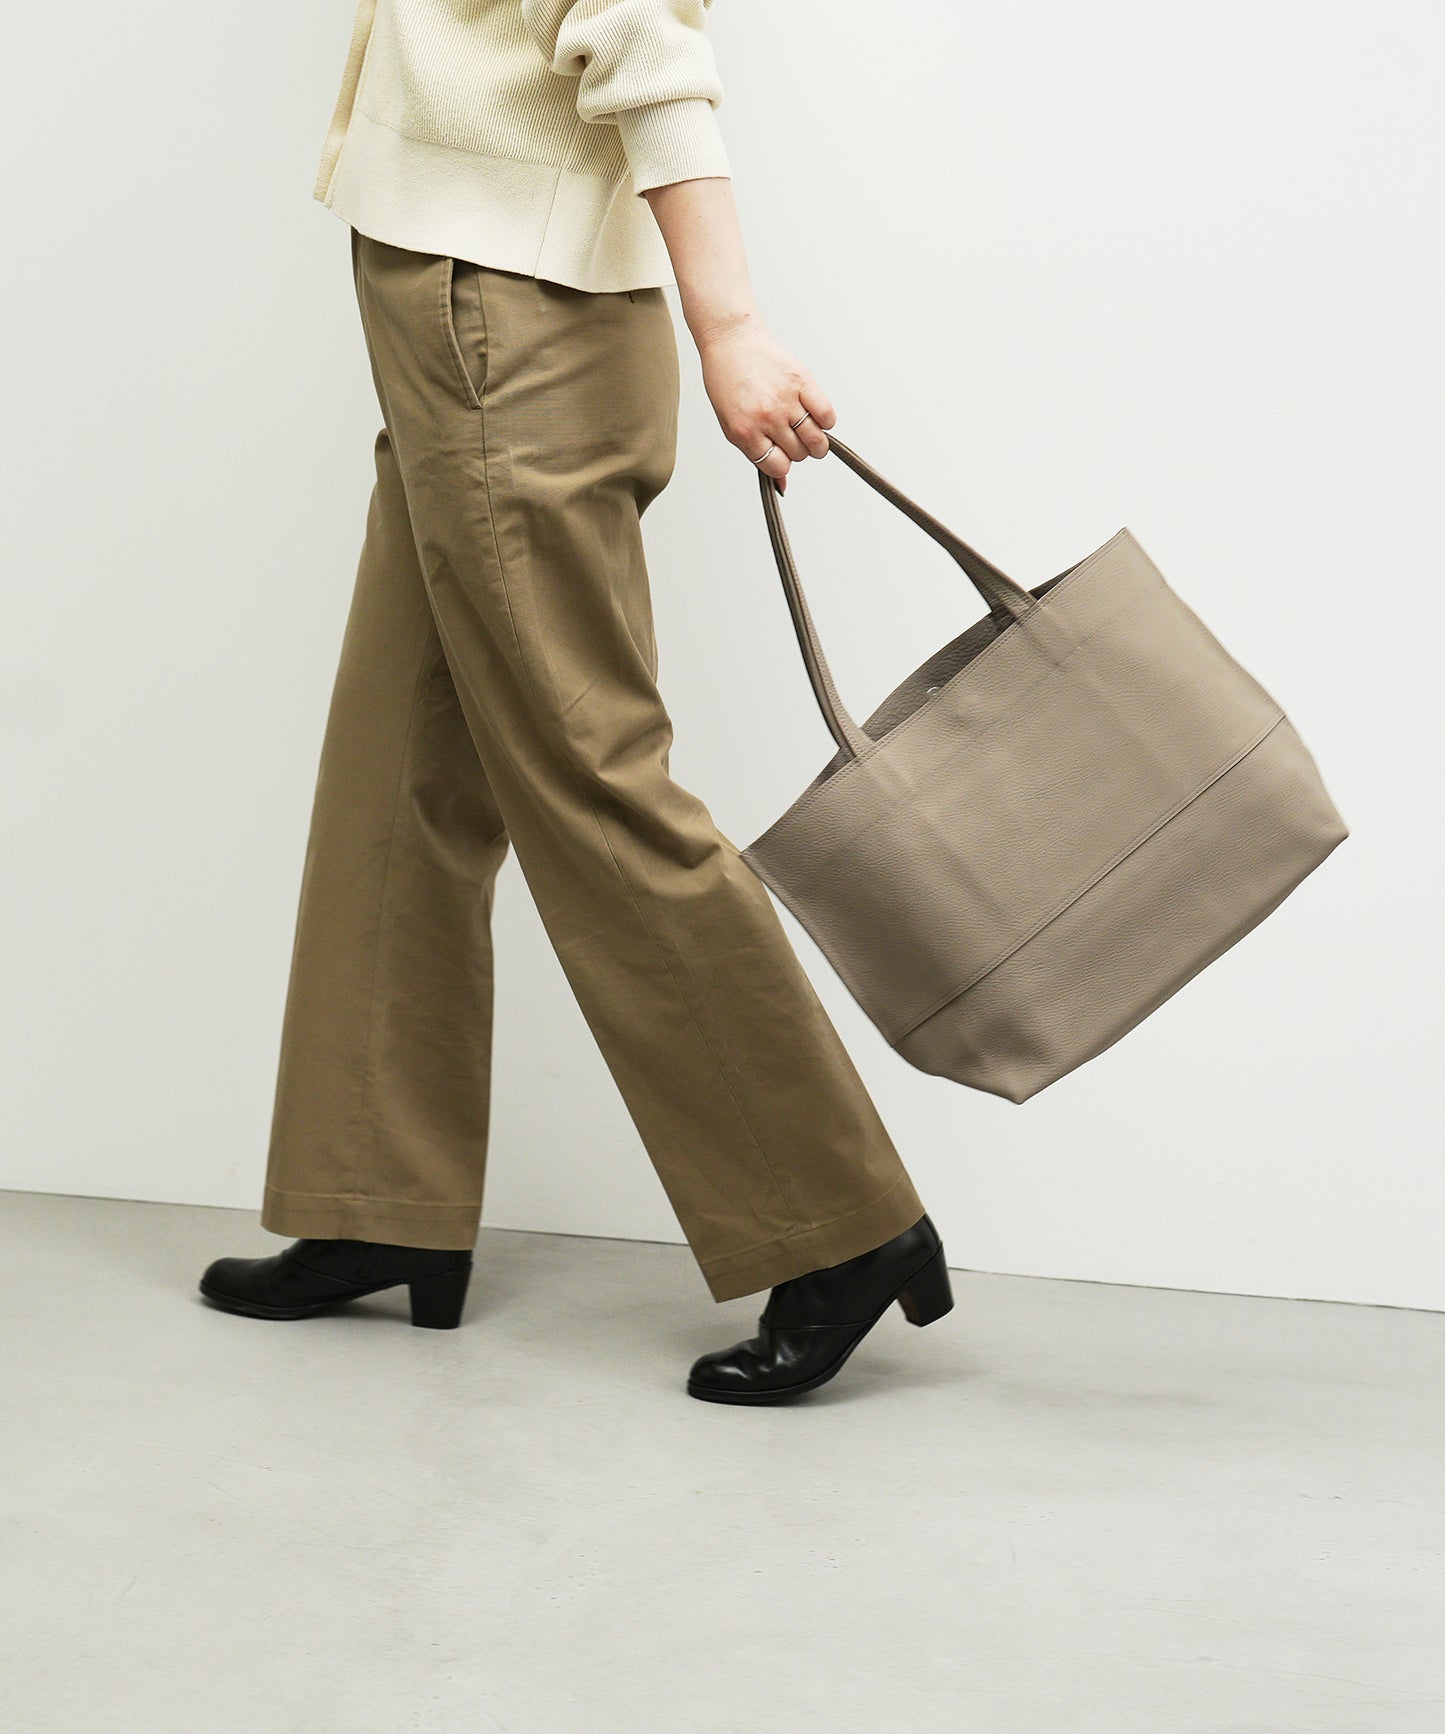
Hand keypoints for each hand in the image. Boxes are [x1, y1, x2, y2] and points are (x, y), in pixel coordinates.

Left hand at [696, 313, 835, 494]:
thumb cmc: (727, 382)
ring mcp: (785, 399)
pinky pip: (826, 414)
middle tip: (792, 438)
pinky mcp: (801, 381)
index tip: (782, 455)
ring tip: (810, 434)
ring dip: (817, 442)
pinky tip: (817, 416)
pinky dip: (826, 421)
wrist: (731, 341)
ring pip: (816, 439)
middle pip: (799, 454)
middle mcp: (766, 418)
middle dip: (798, 450)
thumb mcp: (732, 424)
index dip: (782, 464)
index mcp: (745, 432)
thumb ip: (757, 453)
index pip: (778, 466)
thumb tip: (782, 484)